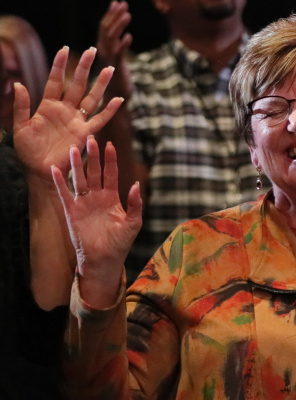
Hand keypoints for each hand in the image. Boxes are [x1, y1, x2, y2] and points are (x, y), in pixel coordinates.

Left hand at [13, 47, 123, 177]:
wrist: (39, 170)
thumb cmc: (27, 150)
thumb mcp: (19, 127)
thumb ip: (21, 106)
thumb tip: (17, 84)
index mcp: (47, 106)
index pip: (54, 81)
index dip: (58, 66)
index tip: (63, 49)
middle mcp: (65, 110)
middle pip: (76, 84)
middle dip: (84, 68)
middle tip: (91, 51)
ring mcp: (76, 120)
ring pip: (91, 98)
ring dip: (100, 84)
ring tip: (108, 69)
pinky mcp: (84, 133)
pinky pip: (100, 119)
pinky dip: (109, 110)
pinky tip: (118, 99)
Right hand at [52, 137, 142, 306]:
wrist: (104, 259)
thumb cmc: (120, 242)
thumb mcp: (133, 222)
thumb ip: (135, 204)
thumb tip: (136, 184)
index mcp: (113, 198)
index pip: (111, 174)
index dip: (110, 160)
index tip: (110, 145)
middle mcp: (97, 197)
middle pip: (94, 172)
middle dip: (93, 156)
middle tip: (91, 139)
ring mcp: (84, 203)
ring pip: (79, 180)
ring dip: (77, 165)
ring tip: (73, 149)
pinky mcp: (72, 212)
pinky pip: (65, 194)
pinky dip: (60, 182)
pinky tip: (56, 169)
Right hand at [96, 1, 133, 97]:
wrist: (114, 105)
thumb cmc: (118, 83)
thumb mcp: (119, 62)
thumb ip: (120, 48)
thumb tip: (126, 34)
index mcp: (103, 49)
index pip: (105, 28)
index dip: (110, 14)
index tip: (117, 2)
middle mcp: (102, 53)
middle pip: (106, 30)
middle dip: (114, 16)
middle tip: (123, 3)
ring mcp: (107, 61)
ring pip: (110, 40)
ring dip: (118, 26)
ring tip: (128, 14)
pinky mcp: (114, 70)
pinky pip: (117, 55)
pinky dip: (122, 45)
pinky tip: (129, 37)